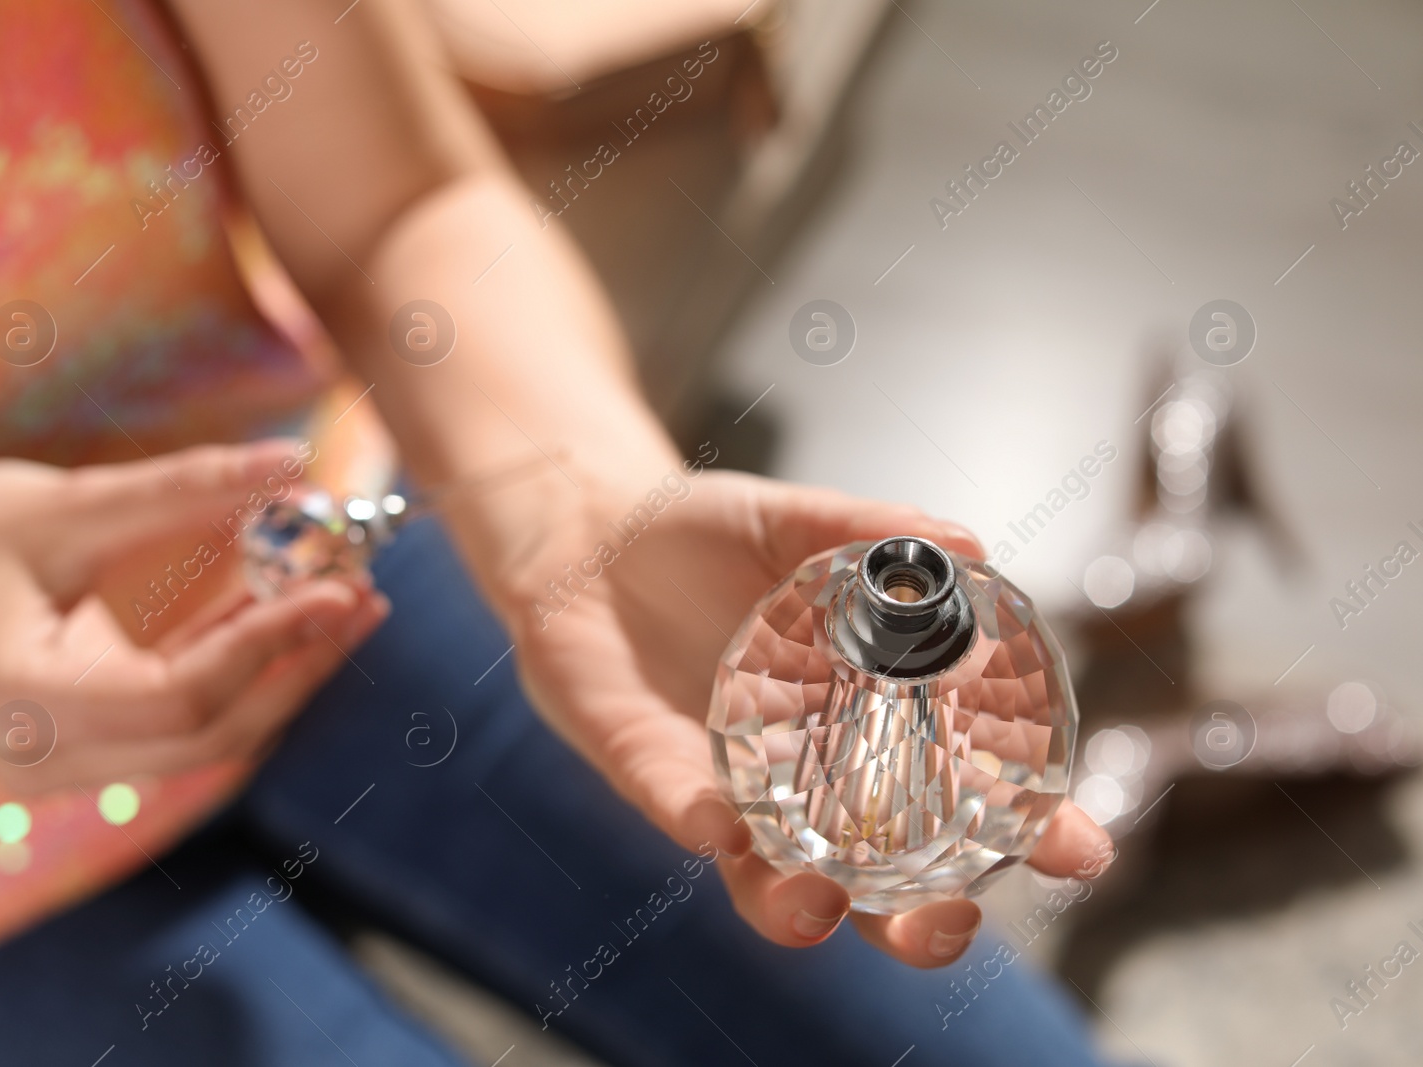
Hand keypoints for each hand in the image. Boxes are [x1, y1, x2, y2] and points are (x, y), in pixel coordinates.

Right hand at [0, 440, 387, 790]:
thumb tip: (291, 462)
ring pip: (213, 735)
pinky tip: (301, 613)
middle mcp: (53, 758)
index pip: (179, 699)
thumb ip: (179, 490)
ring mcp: (76, 765)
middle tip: (366, 594)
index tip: (341, 591)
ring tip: (353, 598)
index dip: (267, 648)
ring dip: (286, 670)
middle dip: (297, 665)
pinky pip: (195, 720)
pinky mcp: (101, 748)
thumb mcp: (63, 503)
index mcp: (29, 704)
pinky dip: (250, 668)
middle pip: (210, 734)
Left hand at [502, 468, 1112, 967]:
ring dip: (798, 907)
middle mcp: (805, 781)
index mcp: (868, 728)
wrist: (591, 534)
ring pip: (770, 883)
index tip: (1079, 849)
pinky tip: (716, 821)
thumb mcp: (798, 523)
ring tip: (817, 901)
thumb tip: (972, 544)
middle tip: (950, 919)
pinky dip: (697, 820)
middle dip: (918, 923)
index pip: (962, 802)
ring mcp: (729, 788)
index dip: (1023, 835)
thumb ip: (871, 534)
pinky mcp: (650, 772)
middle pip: (876, 888)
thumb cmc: (711, 540)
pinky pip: (676, 809)